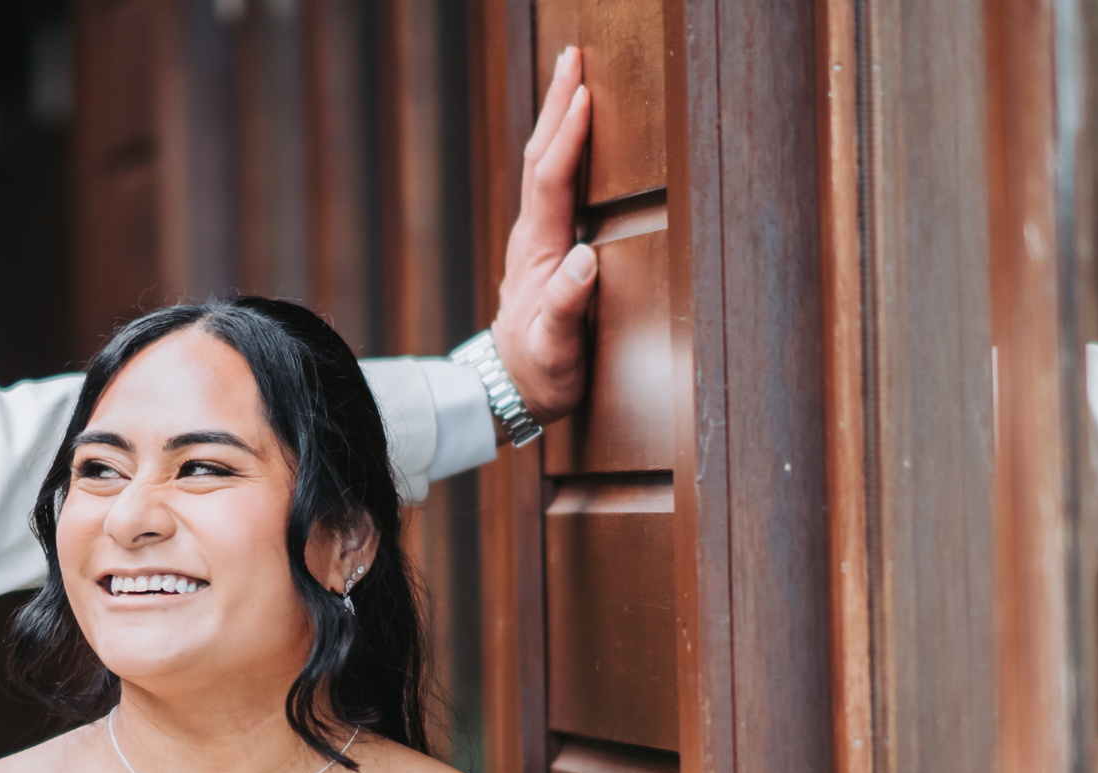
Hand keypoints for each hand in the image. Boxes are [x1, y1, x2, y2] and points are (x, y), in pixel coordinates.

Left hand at [489, 46, 597, 425]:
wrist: (510, 391)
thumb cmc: (540, 373)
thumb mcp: (557, 348)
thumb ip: (568, 307)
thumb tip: (586, 260)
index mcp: (539, 253)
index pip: (553, 182)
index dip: (568, 137)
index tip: (583, 94)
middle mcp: (533, 238)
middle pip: (542, 160)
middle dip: (557, 107)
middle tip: (572, 56)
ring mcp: (535, 241)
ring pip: (544, 168)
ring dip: (556, 120)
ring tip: (573, 78)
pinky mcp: (543, 249)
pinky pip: (552, 185)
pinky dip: (562, 150)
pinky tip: (571, 136)